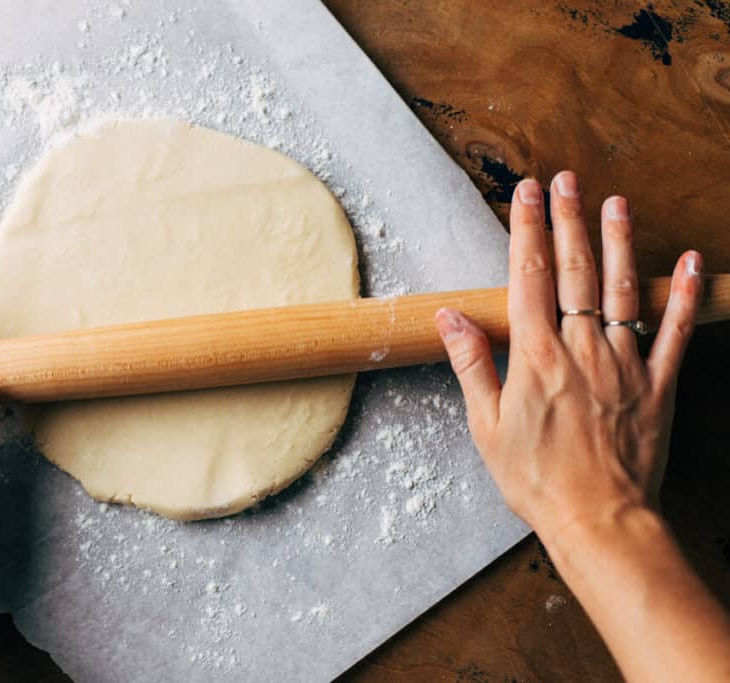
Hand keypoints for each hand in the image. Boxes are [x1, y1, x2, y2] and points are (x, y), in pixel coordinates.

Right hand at [434, 171, 701, 545]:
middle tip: (566, 180)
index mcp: (536, 357)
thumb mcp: (485, 426)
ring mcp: (625, 363)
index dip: (526, 231)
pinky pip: (676, 333)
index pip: (529, 278)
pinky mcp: (658, 384)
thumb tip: (449, 319)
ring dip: (618, 242)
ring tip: (615, 203)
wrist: (598, 519)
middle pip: (575, 272)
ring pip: (621, 290)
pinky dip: (683, 295)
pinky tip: (685, 261)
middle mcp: (582, 349)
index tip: (525, 194)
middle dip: (568, 220)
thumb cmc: (536, 479)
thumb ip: (471, 365)